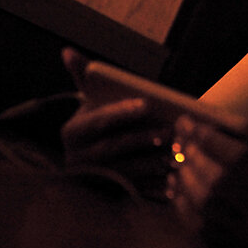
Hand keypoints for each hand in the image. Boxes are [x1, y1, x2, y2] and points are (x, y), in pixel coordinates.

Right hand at [60, 50, 172, 198]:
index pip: (99, 120)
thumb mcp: (89, 100)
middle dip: (144, 139)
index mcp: (73, 132)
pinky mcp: (111, 196)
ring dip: (154, 163)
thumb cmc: (96, 123)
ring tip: (179, 152)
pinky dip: (157, 187)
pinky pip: (136, 192)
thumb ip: (82, 76)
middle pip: (114, 148)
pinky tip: (178, 178)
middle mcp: (78, 158)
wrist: (88, 158)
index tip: (146, 104)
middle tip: (171, 131)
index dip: (122, 112)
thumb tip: (68, 51)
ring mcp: (94, 179)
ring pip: (127, 172)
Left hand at [167, 110, 247, 247]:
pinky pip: (199, 226)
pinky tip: (176, 189)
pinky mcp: (230, 246)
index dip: (209, 138)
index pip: (238, 157)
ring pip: (207, 203)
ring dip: (186, 178)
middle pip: (218, 179)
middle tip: (180, 141)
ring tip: (178, 162)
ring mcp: (244, 231)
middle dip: (194, 156)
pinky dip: (183, 206)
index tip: (189, 122)